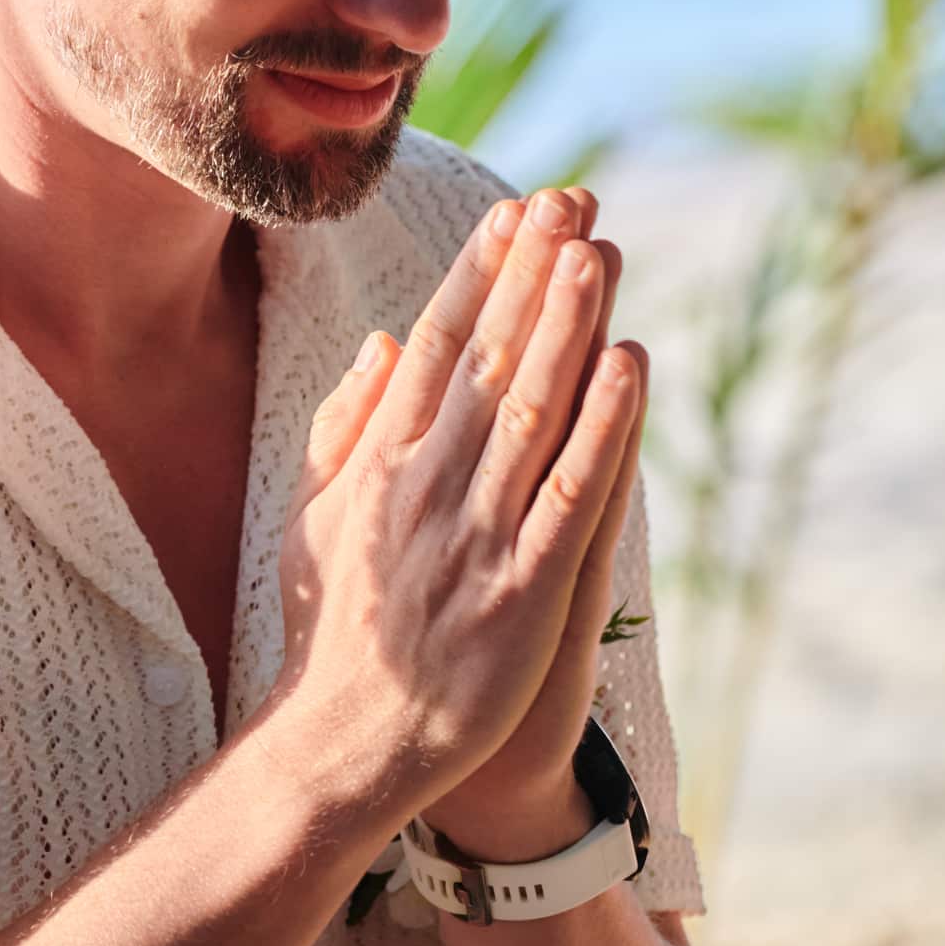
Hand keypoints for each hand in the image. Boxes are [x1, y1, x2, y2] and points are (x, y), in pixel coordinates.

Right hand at [266, 181, 644, 839]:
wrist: (345, 745)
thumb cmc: (333, 628)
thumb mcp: (315, 514)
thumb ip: (348, 424)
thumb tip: (389, 339)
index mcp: (378, 462)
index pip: (438, 346)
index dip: (480, 273)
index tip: (515, 211)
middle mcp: (425, 487)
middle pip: (490, 360)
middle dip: (532, 274)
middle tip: (573, 200)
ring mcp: (475, 540)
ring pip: (532, 411)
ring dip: (568, 326)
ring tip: (599, 250)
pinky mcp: (522, 595)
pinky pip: (570, 495)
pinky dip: (603, 427)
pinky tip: (630, 365)